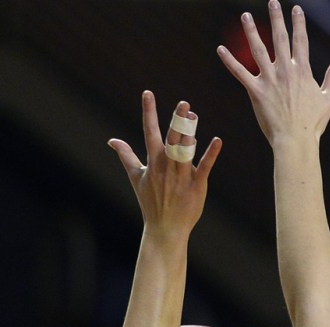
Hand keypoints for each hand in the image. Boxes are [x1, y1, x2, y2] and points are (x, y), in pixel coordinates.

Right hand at [108, 91, 222, 239]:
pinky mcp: (197, 185)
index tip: (148, 93)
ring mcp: (182, 176)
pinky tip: (217, 140)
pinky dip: (211, 154)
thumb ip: (126, 156)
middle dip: (177, 121)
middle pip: (172, 139)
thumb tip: (112, 140)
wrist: (164, 229)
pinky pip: (205, 167)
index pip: (150, 132)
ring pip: (186, 150)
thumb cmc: (151, 203)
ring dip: (190, 133)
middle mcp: (167, 166)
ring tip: (193, 115)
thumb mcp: (136, 177)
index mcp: (153, 162)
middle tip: (183, 103)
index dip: (149, 112)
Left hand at [217, 1, 329, 147]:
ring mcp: (269, 80)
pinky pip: (240, 73)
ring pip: (258, 49)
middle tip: (272, 2)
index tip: (296, 9)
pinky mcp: (255, 92)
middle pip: (279, 38)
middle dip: (276, 18)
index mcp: (302, 70)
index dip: (298, 23)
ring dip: (251, 31)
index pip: (300, 40)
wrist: (295, 140)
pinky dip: (230, 61)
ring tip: (245, 16)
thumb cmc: (313, 123)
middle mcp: (285, 71)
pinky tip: (221, 49)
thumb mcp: (329, 97)